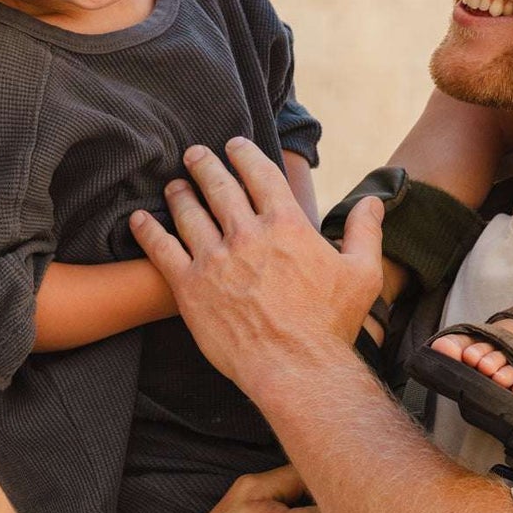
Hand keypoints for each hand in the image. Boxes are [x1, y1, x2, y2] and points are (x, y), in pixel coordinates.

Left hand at [130, 140, 384, 394]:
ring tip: (174, 185)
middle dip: (204, 164)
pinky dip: (148, 231)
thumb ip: (365, 231)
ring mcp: (215, 259)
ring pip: (188, 212)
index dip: (245, 154)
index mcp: (287, 224)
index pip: (260, 174)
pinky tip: (138, 220)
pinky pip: (162, 250)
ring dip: (179, 194)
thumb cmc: (332, 325)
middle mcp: (247, 234)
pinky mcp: (190, 287)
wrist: (296, 368)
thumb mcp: (363, 274)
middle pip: (218, 186)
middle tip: (194, 154)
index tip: (234, 144)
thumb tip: (373, 201)